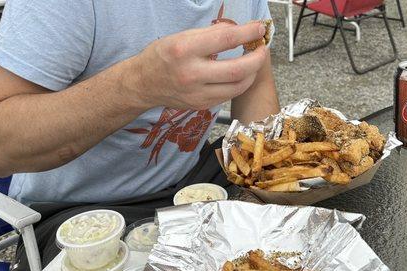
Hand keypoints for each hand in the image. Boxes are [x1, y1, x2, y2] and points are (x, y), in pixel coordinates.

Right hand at [130, 22, 267, 110]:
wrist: (143, 84)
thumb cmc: (162, 56)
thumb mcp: (182, 37)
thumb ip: (210, 35)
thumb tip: (238, 31)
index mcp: (185, 50)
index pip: (225, 40)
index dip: (247, 33)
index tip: (258, 29)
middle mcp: (191, 74)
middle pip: (237, 69)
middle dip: (257, 59)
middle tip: (262, 50)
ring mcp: (197, 94)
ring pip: (237, 87)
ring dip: (252, 74)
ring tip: (254, 63)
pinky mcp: (200, 105)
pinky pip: (228, 95)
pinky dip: (239, 84)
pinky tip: (240, 75)